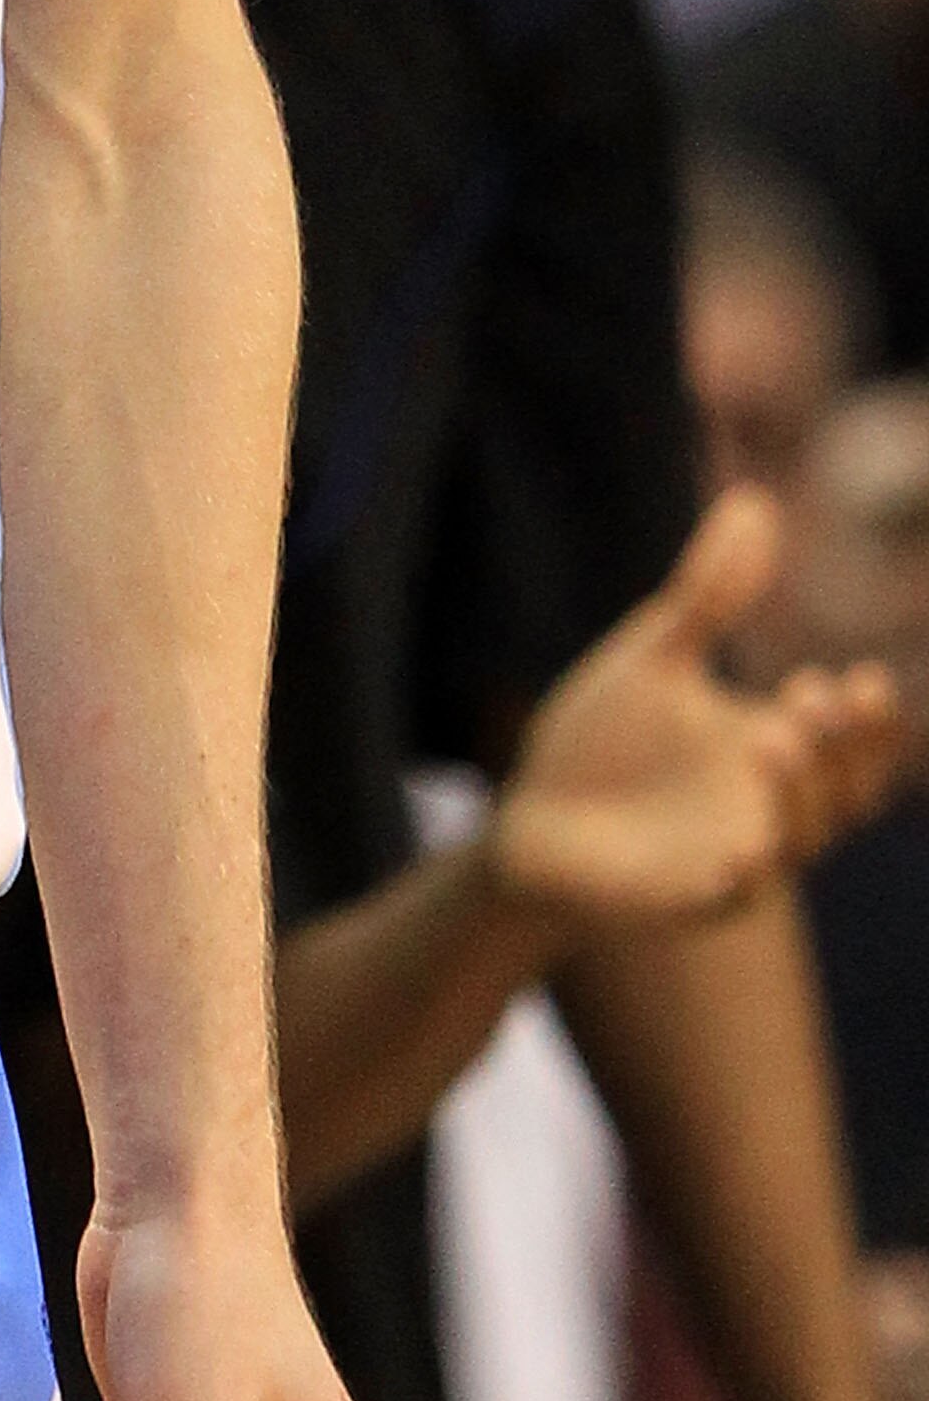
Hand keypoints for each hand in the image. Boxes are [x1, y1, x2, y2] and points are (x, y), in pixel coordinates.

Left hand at [488, 491, 912, 932]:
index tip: (860, 674)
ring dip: (796, 794)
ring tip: (770, 735)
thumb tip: (758, 502)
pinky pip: (730, 898)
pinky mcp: (686, 898)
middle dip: (847, 750)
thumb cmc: (602, 739)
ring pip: (798, 840)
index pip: (853, 743)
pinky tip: (743, 852)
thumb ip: (711, 592)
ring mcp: (735, 858)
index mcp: (776, 751)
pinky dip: (743, 876)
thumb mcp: (657, 654)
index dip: (871, 721)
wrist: (528, 817)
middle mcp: (772, 809)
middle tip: (817, 693)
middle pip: (847, 793)